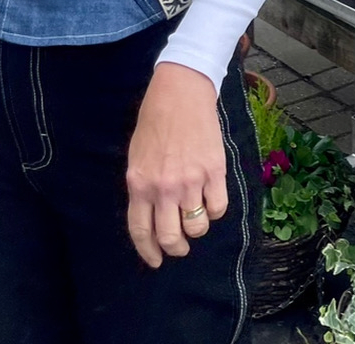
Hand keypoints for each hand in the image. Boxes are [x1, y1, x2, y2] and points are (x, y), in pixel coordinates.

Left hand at [126, 63, 226, 266]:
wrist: (181, 93)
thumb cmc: (156, 122)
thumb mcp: (137, 157)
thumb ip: (142, 188)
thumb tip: (150, 218)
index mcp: (139, 184)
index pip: (141, 231)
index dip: (149, 252)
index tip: (156, 260)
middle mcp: (164, 187)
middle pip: (171, 237)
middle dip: (176, 248)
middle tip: (180, 246)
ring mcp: (191, 180)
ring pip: (197, 227)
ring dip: (197, 229)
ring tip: (197, 218)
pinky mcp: (214, 171)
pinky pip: (218, 208)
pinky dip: (215, 211)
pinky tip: (211, 199)